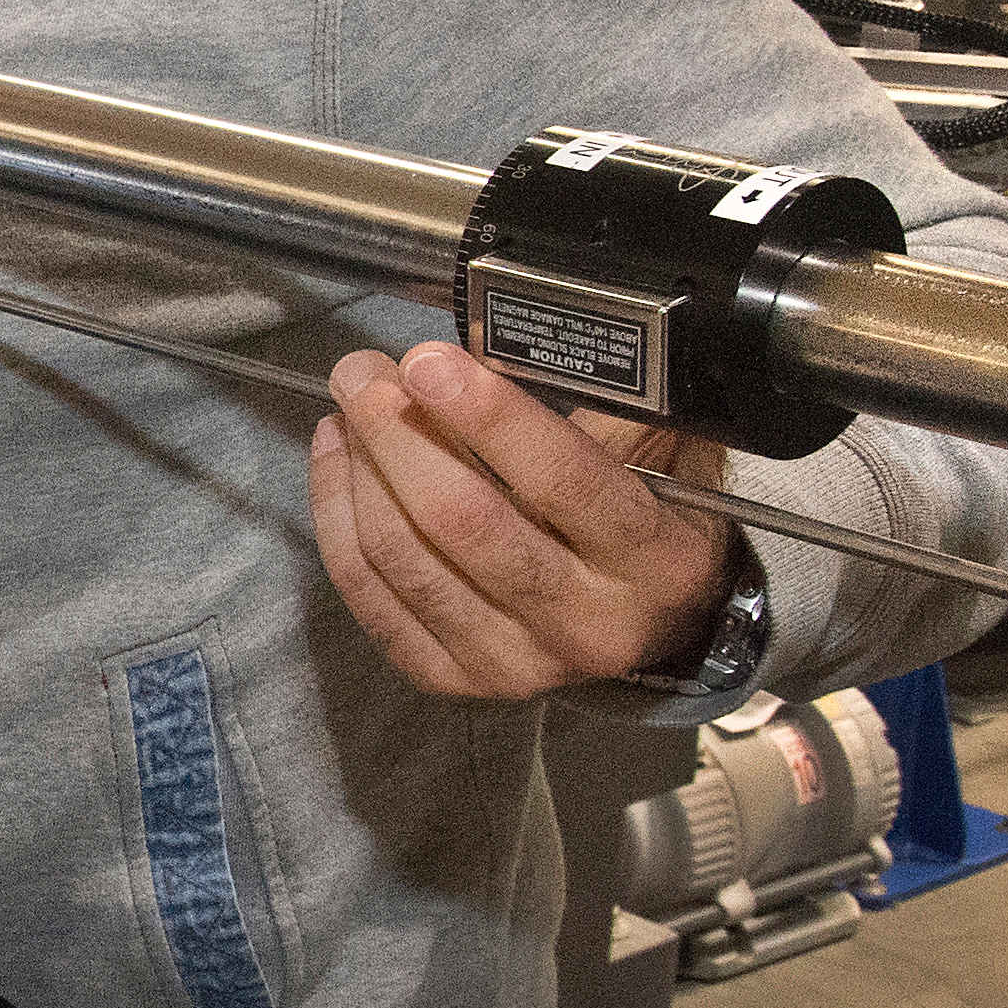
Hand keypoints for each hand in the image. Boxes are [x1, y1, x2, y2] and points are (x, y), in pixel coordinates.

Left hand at [310, 338, 741, 700]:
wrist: (659, 624)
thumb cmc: (657, 519)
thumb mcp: (669, 455)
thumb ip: (607, 402)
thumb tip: (514, 330)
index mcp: (655, 561)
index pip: (565, 482)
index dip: (488, 417)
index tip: (428, 361)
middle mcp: (588, 625)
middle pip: (463, 522)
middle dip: (397, 434)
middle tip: (364, 372)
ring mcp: (516, 662)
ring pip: (405, 558)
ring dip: (360, 469)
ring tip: (349, 406)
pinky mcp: (455, 678)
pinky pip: (372, 598)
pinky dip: (339, 518)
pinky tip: (337, 460)